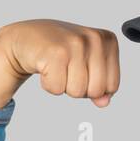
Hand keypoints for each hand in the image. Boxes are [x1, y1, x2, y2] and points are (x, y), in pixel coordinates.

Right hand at [0, 19, 120, 106]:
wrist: (26, 38)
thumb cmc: (60, 51)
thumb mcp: (86, 65)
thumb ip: (101, 85)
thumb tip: (104, 102)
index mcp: (108, 41)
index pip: (112, 86)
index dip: (94, 86)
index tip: (81, 69)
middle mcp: (94, 39)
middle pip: (96, 91)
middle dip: (80, 89)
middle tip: (67, 69)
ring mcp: (75, 44)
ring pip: (77, 91)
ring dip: (63, 86)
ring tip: (57, 67)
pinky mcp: (56, 52)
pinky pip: (57, 89)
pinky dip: (49, 85)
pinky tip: (46, 67)